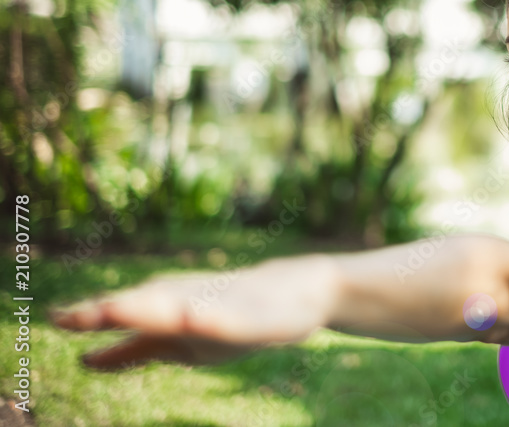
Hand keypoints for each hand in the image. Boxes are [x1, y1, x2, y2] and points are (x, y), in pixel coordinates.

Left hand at [48, 255, 335, 371]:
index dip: (94, 323)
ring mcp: (225, 309)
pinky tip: (193, 318)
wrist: (303, 291)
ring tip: (122, 310)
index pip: (127, 322)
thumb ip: (137, 349)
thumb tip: (87, 361)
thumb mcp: (185, 340)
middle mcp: (194, 307)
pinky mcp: (258, 317)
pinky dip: (209, 321)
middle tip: (79, 315)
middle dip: (116, 312)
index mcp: (171, 320)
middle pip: (149, 308)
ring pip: (185, 308)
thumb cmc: (238, 314)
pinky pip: (230, 322)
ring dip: (153, 309)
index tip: (61, 323)